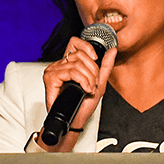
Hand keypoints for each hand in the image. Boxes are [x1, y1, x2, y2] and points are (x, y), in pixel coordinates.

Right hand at [39, 37, 116, 151]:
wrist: (75, 120)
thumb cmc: (83, 105)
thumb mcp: (99, 83)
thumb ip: (105, 66)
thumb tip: (112, 50)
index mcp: (68, 63)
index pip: (75, 42)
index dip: (87, 47)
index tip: (95, 59)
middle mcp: (59, 65)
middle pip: (80, 54)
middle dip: (92, 70)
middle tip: (92, 84)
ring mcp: (53, 71)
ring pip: (77, 64)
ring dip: (88, 78)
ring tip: (88, 89)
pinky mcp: (50, 78)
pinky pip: (71, 72)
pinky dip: (82, 81)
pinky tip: (84, 89)